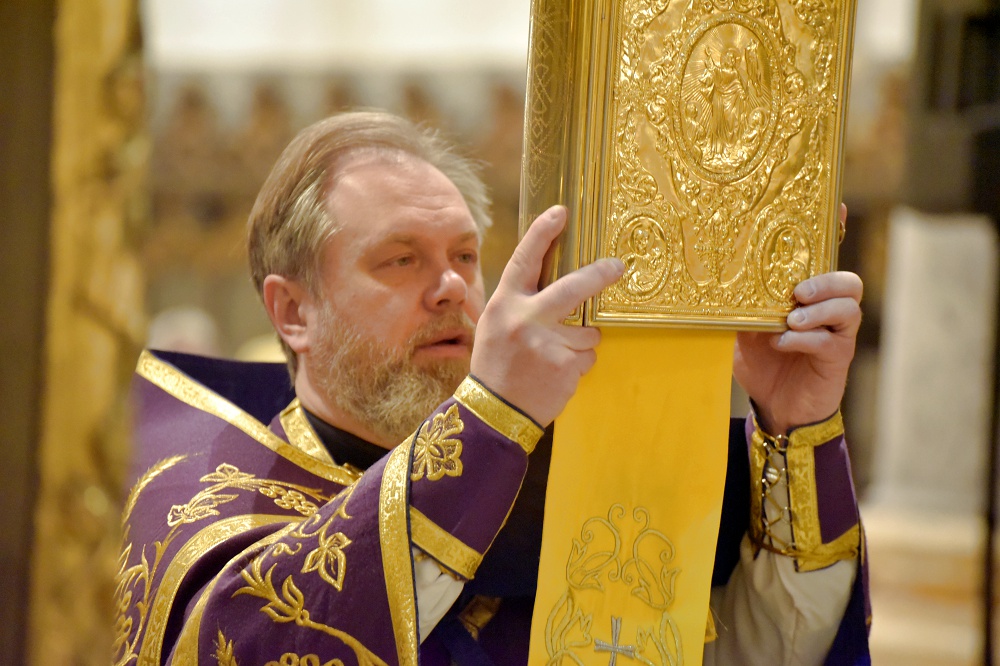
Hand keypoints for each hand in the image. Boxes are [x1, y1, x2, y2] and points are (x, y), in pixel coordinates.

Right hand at [471, 205, 624, 425]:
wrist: (494, 411)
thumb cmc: (496, 366)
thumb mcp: (494, 326)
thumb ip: (520, 303)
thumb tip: (551, 280)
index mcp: (504, 304)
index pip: (525, 260)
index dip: (542, 233)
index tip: (561, 212)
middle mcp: (525, 319)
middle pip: (573, 287)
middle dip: (599, 275)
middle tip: (617, 267)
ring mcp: (547, 343)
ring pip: (587, 331)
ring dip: (580, 342)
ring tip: (554, 357)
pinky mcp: (565, 365)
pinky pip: (588, 356)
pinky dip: (578, 364)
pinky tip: (556, 374)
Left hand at [734, 207, 861, 433]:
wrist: (774, 407)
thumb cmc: (762, 364)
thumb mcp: (743, 331)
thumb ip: (742, 307)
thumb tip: (717, 281)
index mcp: (808, 296)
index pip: (826, 260)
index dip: (837, 233)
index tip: (840, 209)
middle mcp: (828, 311)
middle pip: (848, 281)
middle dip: (826, 279)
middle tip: (798, 289)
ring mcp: (836, 335)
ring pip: (849, 308)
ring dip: (819, 310)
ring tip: (793, 317)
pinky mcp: (836, 359)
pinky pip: (831, 342)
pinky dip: (806, 340)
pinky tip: (783, 342)